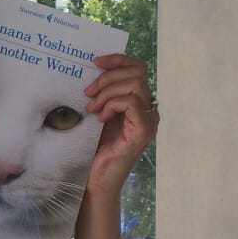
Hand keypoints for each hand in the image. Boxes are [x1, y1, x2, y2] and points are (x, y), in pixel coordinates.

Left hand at [82, 54, 157, 198]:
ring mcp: (149, 121)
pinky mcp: (143, 131)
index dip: (118, 60)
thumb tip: (93, 69)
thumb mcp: (98, 113)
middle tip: (88, 93)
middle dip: (107, 78)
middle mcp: (148, 110)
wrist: (96, 178)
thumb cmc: (95, 148)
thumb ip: (102, 93)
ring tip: (92, 107)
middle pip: (136, 73)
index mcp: (139, 103)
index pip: (137, 68)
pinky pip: (132, 103)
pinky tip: (101, 118)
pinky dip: (113, 105)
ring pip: (134, 85)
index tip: (96, 62)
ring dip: (107, 92)